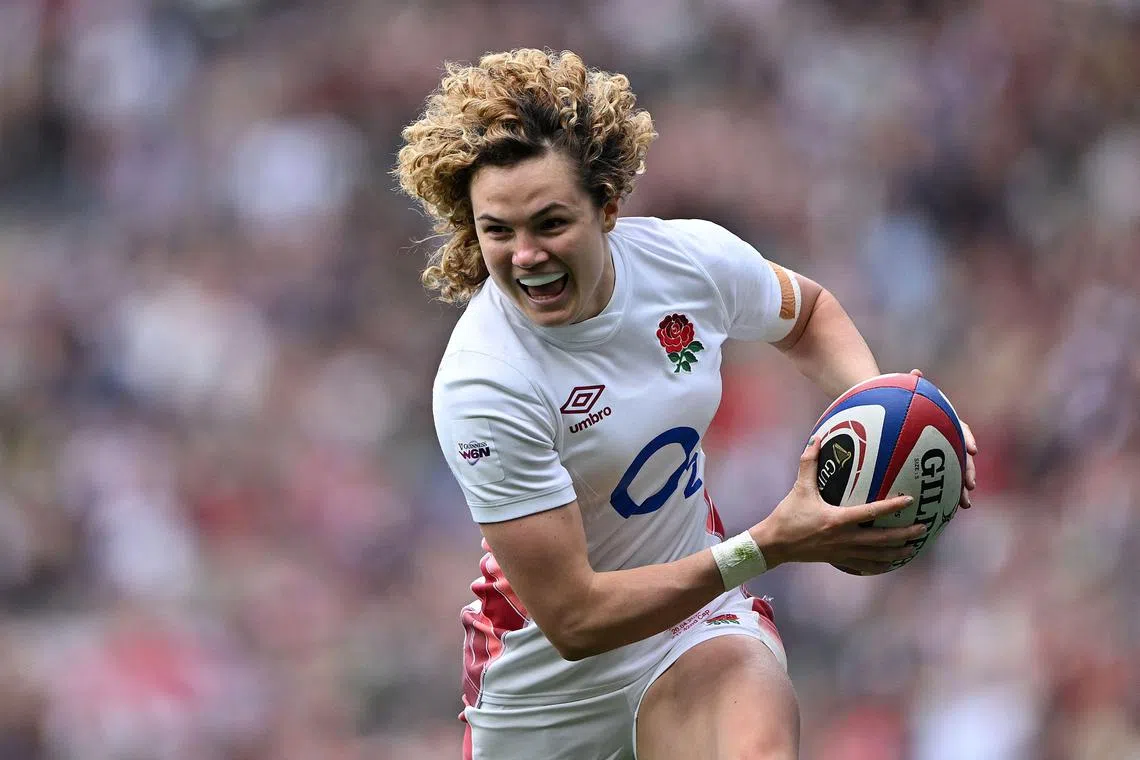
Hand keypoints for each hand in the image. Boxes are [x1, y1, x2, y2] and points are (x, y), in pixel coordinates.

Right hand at [751, 437, 923, 574]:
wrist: (775, 545)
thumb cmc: (787, 515)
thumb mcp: (799, 488)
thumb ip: (809, 463)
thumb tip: (816, 438)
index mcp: (837, 520)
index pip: (871, 513)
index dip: (892, 506)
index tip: (909, 500)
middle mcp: (844, 538)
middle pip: (882, 540)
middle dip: (905, 534)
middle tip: (923, 527)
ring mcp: (843, 552)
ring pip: (877, 555)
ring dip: (898, 552)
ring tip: (914, 547)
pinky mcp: (838, 560)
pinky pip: (865, 566)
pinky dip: (881, 564)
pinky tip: (891, 562)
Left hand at [908, 369, 976, 508]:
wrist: (884, 413)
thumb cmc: (894, 402)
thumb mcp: (902, 393)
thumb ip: (911, 384)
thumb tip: (916, 371)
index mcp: (943, 423)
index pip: (961, 429)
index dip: (967, 439)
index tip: (971, 450)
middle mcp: (945, 440)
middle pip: (962, 458)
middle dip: (968, 472)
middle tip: (970, 485)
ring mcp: (937, 456)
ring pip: (953, 475)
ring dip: (961, 490)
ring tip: (963, 505)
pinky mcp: (925, 468)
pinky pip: (935, 483)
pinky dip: (940, 496)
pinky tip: (939, 512)